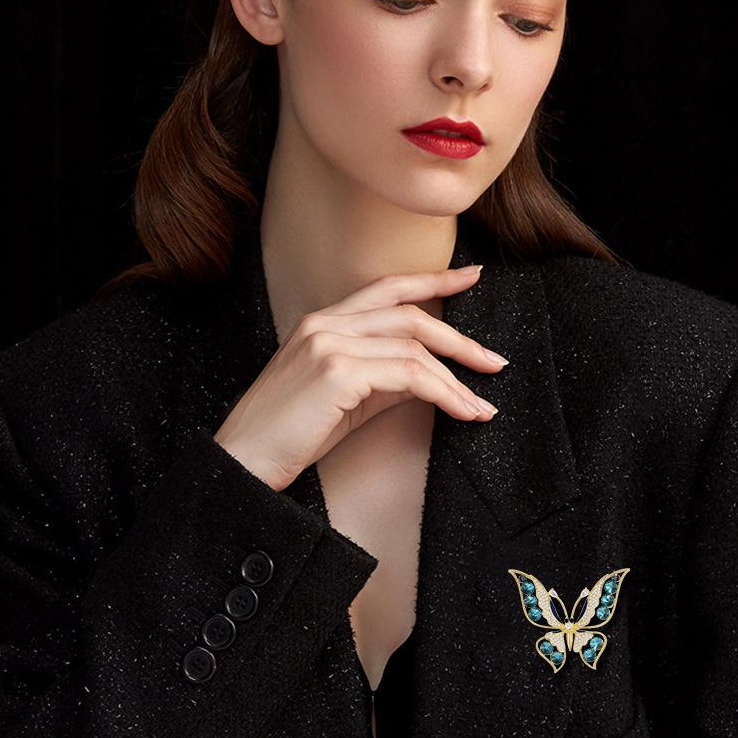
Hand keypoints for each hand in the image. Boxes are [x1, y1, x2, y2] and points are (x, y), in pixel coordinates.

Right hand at [213, 264, 505, 490]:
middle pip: (409, 313)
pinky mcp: (337, 371)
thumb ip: (383, 377)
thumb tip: (431, 376)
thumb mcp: (344, 399)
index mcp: (322, 322)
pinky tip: (461, 411)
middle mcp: (325, 323)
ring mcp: (329, 344)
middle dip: (459, 338)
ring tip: (481, 406)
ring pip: (414, 347)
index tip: (470, 276)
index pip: (387, 288)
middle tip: (493, 361)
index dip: (433, 279)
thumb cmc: (289, 435)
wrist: (244, 461)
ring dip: (456, 379)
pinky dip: (443, 393)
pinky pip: (408, 375)